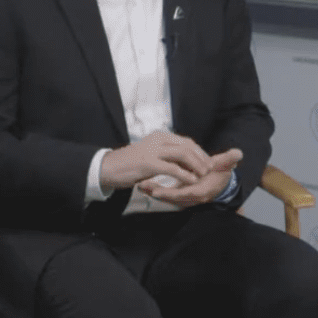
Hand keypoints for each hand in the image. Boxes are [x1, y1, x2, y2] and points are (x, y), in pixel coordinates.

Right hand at [100, 130, 215, 189]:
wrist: (107, 167)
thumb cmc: (131, 163)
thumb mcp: (152, 154)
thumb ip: (167, 155)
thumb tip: (187, 162)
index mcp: (160, 137)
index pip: (187, 142)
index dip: (200, 152)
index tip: (208, 162)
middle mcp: (158, 140)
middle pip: (188, 146)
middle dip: (202, 158)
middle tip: (209, 169)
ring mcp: (153, 151)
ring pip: (183, 154)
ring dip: (196, 165)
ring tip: (203, 175)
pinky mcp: (148, 163)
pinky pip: (172, 168)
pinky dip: (185, 175)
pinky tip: (191, 181)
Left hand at [138, 149, 242, 207]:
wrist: (221, 182)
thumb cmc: (221, 173)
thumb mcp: (226, 165)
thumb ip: (230, 159)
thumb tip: (238, 153)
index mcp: (203, 190)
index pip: (185, 194)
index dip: (171, 193)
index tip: (157, 190)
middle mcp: (194, 197)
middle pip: (173, 199)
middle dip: (157, 193)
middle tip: (142, 186)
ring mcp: (186, 198)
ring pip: (168, 198)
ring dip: (154, 192)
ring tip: (140, 185)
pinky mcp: (181, 196)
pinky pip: (167, 195)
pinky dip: (157, 191)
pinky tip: (145, 185)